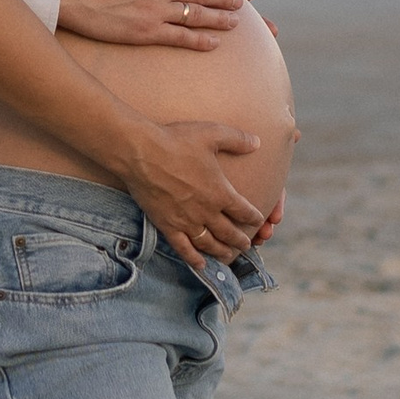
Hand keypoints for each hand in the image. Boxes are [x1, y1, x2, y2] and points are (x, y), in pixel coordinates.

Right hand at [123, 121, 263, 269]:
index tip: (258, 219)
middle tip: (246, 244)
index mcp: (220, 192)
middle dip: (240, 240)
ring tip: (228, 256)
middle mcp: (206, 211)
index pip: (243, 210)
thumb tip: (257, 142)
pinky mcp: (167, 226)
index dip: (253, 216)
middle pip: (229, 232)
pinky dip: (194, 259)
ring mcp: (186, 221)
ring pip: (209, 243)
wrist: (140, 153)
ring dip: (221, 252)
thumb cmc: (176, 140)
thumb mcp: (212, 133)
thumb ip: (237, 139)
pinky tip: (201, 265)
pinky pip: (183, 248)